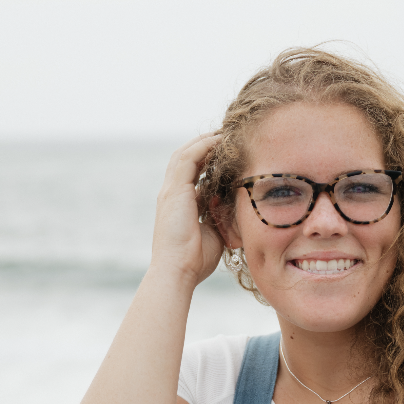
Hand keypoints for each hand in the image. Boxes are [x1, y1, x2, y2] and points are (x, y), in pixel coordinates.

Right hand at [151, 133, 224, 285]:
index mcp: (179, 204)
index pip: (192, 173)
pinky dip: (203, 146)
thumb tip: (232, 206)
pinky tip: (220, 139)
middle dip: (205, 144)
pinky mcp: (174, 190)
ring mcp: (171, 191)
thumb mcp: (213, 232)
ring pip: (186, 153)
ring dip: (205, 140)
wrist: (178, 271)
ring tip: (225, 132)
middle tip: (227, 135)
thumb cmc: (196, 260)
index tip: (227, 153)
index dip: (208, 160)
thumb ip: (219, 216)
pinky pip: (188, 158)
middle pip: (186, 158)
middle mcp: (172, 194)